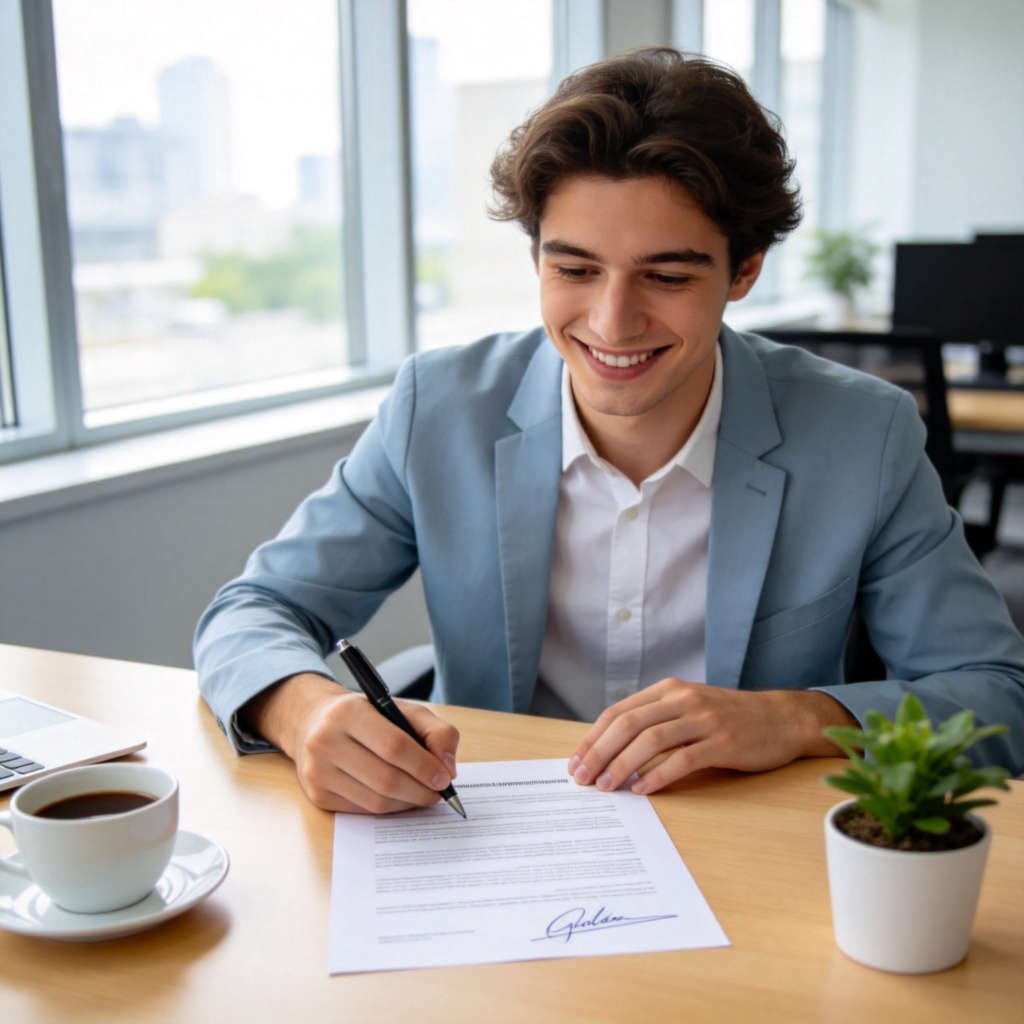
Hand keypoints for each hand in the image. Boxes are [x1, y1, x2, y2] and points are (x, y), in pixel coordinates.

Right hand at [244, 673, 459, 813]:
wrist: (313, 723)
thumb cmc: (367, 716)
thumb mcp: (404, 710)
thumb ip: (437, 732)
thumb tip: (447, 769)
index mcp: (349, 712)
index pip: (394, 746)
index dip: (424, 766)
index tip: (445, 778)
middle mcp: (326, 741)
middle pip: (385, 779)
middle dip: (420, 791)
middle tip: (438, 792)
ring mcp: (318, 771)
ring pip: (375, 802)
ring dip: (407, 803)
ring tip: (422, 794)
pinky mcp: (317, 795)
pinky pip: (363, 811)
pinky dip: (388, 808)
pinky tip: (398, 798)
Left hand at [567, 679, 855, 795]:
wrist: (782, 718)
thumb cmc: (730, 719)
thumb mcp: (688, 708)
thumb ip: (656, 721)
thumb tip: (611, 751)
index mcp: (668, 690)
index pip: (618, 711)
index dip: (593, 738)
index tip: (575, 762)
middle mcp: (682, 699)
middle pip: (628, 724)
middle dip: (599, 752)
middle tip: (582, 778)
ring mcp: (704, 719)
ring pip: (651, 740)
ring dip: (622, 765)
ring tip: (607, 787)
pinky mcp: (724, 741)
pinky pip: (683, 759)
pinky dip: (659, 776)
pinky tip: (643, 790)